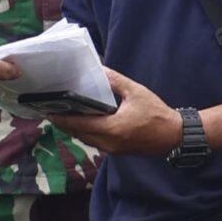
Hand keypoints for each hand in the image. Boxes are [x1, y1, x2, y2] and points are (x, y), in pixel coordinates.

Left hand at [57, 69, 181, 155]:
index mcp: (113, 128)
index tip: (48, 110)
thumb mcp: (136, 92)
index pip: (79, 124)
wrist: (174, 136)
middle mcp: (109, 142)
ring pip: (85, 139)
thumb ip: (115, 81)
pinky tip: (81, 121)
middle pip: (78, 134)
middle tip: (50, 109)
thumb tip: (99, 69)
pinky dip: (84, 132)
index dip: (62, 117)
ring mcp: (112, 149)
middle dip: (63, 122)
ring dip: (73, 128)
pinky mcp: (116, 151)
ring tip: (62, 114)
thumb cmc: (157, 114)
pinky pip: (94, 142)